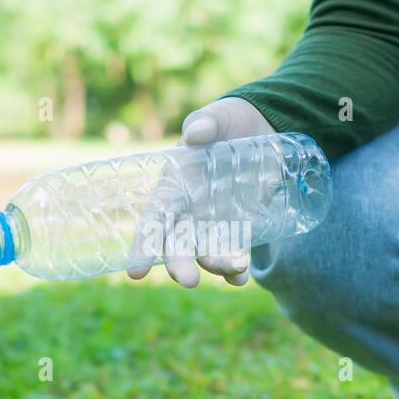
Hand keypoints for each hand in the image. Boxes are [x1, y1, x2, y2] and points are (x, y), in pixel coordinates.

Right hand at [127, 96, 272, 287]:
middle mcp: (189, 210)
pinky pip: (233, 253)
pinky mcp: (239, 226)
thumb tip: (195, 133)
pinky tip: (240, 279)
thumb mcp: (218, 117)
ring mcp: (214, 222)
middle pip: (177, 244)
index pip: (154, 219)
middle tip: (188, 281)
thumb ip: (205, 124)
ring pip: (206, 253)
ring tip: (236, 268)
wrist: (263, 129)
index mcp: (175, 186)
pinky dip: (236, 271)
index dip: (143, 245)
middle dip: (179, 265)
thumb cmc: (230, 121)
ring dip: (216, 265)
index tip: (135, 272)